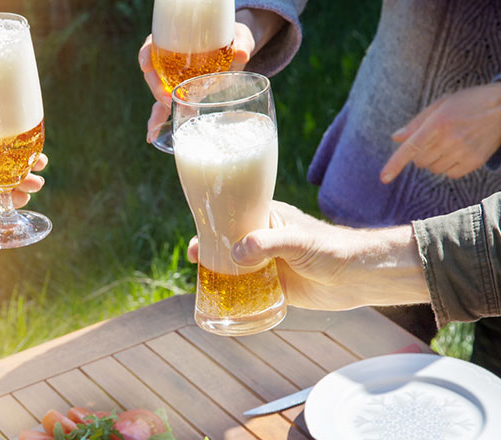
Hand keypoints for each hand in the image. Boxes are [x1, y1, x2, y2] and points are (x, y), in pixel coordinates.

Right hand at [139, 24, 254, 142]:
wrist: (238, 53)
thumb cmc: (235, 39)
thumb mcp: (240, 37)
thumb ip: (242, 43)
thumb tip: (242, 54)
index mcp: (177, 41)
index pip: (153, 44)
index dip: (146, 54)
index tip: (146, 65)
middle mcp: (171, 61)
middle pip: (153, 72)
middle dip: (155, 86)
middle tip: (166, 97)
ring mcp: (176, 80)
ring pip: (157, 91)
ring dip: (158, 105)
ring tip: (160, 121)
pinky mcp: (184, 95)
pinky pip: (168, 107)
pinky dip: (159, 121)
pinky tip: (151, 137)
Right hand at [186, 201, 428, 309]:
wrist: (359, 277)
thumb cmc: (332, 248)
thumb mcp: (297, 242)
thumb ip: (266, 243)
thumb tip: (236, 253)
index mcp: (267, 217)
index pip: (232, 216)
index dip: (211, 226)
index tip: (196, 239)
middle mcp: (263, 238)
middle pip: (228, 243)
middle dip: (210, 252)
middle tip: (196, 262)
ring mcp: (268, 263)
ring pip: (235, 267)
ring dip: (220, 275)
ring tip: (204, 283)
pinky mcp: (275, 286)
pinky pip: (248, 290)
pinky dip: (234, 295)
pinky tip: (222, 301)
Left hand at [381, 82, 500, 182]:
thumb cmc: (470, 102)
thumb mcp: (442, 104)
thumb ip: (417, 123)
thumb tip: (396, 137)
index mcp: (438, 123)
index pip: (411, 148)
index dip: (395, 164)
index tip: (383, 178)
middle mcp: (450, 139)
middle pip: (420, 161)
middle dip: (421, 154)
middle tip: (434, 140)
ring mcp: (464, 151)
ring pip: (434, 169)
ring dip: (435, 161)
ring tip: (449, 143)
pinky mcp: (476, 161)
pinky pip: (450, 174)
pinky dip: (449, 168)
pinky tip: (458, 152)